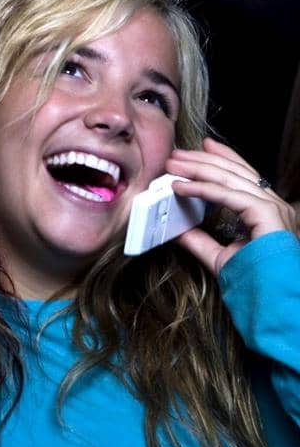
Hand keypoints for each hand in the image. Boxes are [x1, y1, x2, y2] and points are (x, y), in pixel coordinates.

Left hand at [167, 138, 295, 273]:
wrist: (273, 299)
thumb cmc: (254, 280)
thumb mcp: (219, 255)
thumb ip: (199, 240)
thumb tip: (175, 229)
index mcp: (267, 211)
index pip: (244, 176)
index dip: (224, 158)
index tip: (203, 146)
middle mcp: (273, 205)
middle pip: (235, 172)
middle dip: (203, 160)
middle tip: (176, 154)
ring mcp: (273, 208)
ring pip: (230, 179)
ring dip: (197, 169)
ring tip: (173, 165)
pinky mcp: (267, 215)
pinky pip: (230, 196)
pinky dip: (202, 189)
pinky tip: (181, 187)